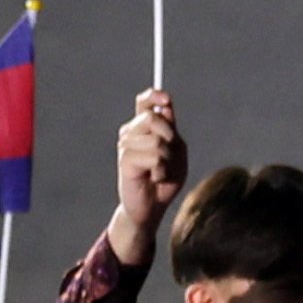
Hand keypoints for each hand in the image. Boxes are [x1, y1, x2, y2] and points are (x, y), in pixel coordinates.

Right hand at [106, 89, 183, 266]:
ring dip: (168, 160)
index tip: (166, 100)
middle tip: (169, 157)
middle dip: (170, 138)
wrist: (152, 206)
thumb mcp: (177, 152)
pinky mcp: (125, 161)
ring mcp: (125, 146)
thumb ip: (172, 130)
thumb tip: (165, 107)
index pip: (144, 102)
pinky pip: (154, 158)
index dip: (154, 96)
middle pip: (153, 118)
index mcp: (143, 127)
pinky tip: (155, 178)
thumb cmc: (165, 179)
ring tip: (161, 172)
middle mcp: (131, 132)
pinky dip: (162, 171)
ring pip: (157, 141)